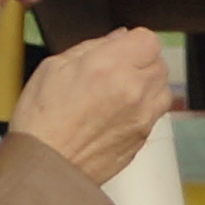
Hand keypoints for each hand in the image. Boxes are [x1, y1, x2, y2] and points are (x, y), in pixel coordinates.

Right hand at [6, 27, 173, 182]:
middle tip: (116, 70)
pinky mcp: (143, 138)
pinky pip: (155, 114)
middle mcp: (133, 89)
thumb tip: (118, 38)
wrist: (44, 166)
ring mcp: (142, 116)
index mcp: (110, 66)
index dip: (134, 42)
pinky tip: (118, 113)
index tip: (121, 48)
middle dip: (141, 62)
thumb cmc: (41, 119)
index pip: (148, 40)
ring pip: (163, 89)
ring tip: (119, 92)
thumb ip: (91, 47)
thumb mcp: (54, 67)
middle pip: (159, 63)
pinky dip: (144, 109)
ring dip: (148, 86)